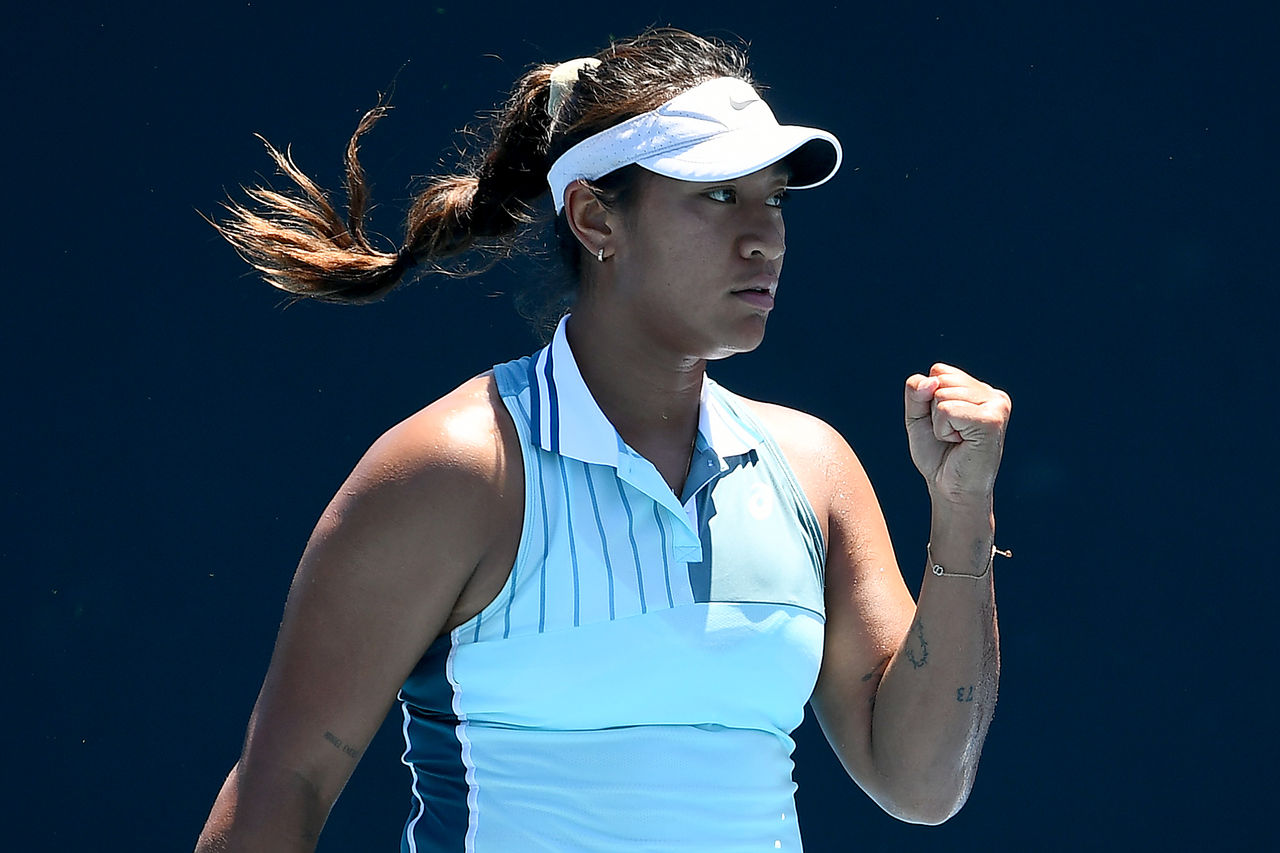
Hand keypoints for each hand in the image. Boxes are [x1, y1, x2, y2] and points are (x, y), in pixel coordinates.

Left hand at [904, 364, 1010, 505]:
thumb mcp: (918, 417)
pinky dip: (944, 430)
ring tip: (957, 440)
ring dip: (939, 424)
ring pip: (941, 395)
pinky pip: (947, 410)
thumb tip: (931, 381)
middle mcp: (992, 394)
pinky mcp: (993, 420)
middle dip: (933, 412)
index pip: (938, 371)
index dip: (928, 400)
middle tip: (951, 436)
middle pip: (939, 381)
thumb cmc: (938, 455)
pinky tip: (962, 443)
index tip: (944, 424)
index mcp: (980, 389)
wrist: (951, 490)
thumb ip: (916, 392)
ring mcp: (996, 405)